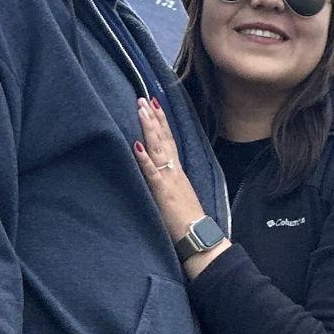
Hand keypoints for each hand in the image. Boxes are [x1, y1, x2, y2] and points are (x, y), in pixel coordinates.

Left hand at [133, 98, 204, 243]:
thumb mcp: (175, 196)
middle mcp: (173, 171)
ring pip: (158, 148)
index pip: (168, 141)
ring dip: (149, 128)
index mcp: (176, 172)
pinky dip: (144, 159)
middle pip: (163, 139)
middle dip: (153, 117)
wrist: (197, 235)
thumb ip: (167, 183)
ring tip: (140, 110)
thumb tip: (159, 174)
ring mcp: (168, 179)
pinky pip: (152, 172)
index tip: (154, 105)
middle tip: (143, 98)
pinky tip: (136, 145)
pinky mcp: (163, 192)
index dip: (161, 123)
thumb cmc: (186, 220)